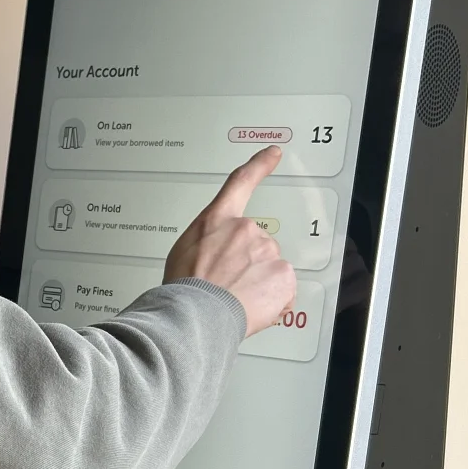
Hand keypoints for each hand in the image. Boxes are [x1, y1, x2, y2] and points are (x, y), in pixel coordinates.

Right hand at [163, 146, 296, 336]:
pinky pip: (282, 291)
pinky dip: (272, 302)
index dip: (259, 165)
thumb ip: (209, 243)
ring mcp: (268, 253)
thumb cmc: (183, 288)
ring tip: (235, 301)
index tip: (273, 153)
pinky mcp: (284, 277)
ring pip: (269, 269)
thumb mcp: (183, 252)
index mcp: (218, 220)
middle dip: (247, 264)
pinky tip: (251, 309)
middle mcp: (247, 230)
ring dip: (258, 284)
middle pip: (256, 244)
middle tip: (226, 286)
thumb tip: (220, 256)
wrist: (195, 315)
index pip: (240, 183)